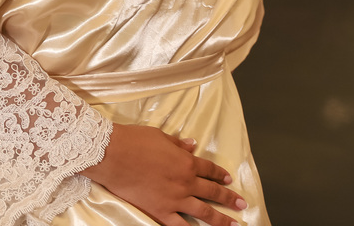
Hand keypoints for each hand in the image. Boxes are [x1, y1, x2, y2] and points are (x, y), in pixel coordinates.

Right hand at [82, 124, 245, 225]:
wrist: (112, 154)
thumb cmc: (133, 141)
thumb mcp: (159, 136)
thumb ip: (177, 143)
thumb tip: (192, 144)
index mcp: (186, 162)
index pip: (209, 169)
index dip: (220, 174)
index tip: (228, 179)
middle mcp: (185, 182)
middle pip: (211, 192)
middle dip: (228, 199)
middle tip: (241, 204)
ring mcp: (174, 199)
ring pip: (203, 212)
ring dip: (220, 219)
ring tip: (232, 224)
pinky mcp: (160, 211)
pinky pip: (179, 225)